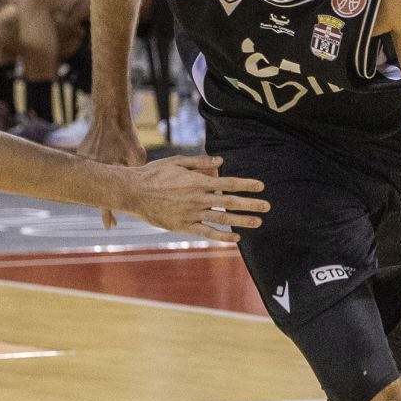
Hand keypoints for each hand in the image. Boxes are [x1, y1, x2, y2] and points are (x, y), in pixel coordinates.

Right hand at [79, 114, 147, 228]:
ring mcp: (84, 160)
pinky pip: (92, 166)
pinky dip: (99, 168)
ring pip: (95, 178)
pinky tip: (107, 157)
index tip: (110, 227)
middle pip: (98, 190)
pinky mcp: (82, 153)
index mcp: (104, 172)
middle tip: (114, 217)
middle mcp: (91, 168)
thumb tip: (140, 188)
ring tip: (113, 177)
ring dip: (103, 181)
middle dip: (106, 200)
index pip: (105, 199)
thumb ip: (136, 174)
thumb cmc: (125, 134)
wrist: (109, 113)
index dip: (108, 215)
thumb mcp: (137, 156)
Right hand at [114, 154, 267, 243]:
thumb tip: (221, 162)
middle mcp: (198, 198)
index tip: (261, 186)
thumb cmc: (154, 174)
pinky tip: (236, 239)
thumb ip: (201, 162)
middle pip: (230, 202)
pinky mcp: (183, 226)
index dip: (247, 185)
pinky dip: (222, 236)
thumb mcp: (177, 162)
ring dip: (242, 221)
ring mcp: (192, 214)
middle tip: (267, 206)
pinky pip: (207, 232)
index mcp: (198, 181)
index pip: (229, 183)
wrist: (133, 192)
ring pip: (222, 219)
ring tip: (258, 222)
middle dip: (251, 204)